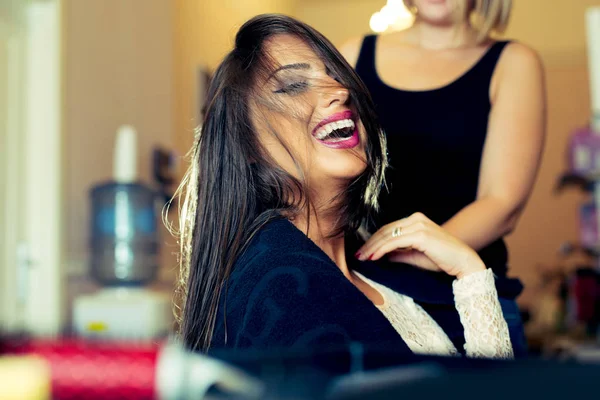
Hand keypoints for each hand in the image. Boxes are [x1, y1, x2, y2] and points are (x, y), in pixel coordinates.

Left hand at [356, 213, 485, 278]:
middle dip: (370, 243)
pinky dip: (382, 249)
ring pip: (387, 236)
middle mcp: (416, 219)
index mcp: (416, 220)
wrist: (464, 262)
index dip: (374, 240)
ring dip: (372, 247)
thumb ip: (398, 253)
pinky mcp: (421, 235)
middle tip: (357, 255)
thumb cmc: (442, 260)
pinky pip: (395, 242)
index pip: (388, 229)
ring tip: (362, 257)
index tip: (363, 252)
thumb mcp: (415, 256)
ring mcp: (419, 225)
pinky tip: (373, 257)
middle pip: (385, 230)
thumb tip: (381, 255)